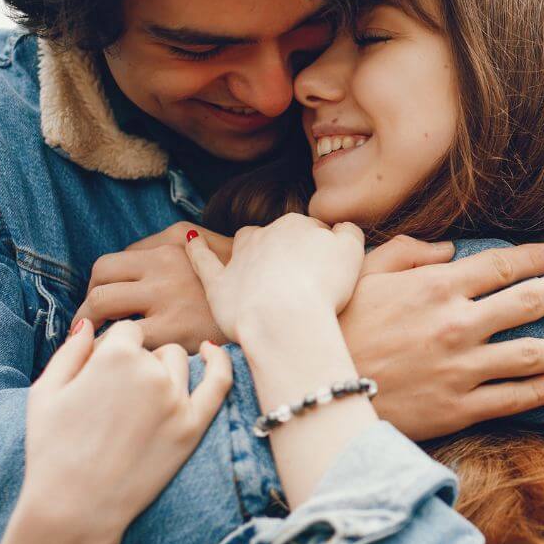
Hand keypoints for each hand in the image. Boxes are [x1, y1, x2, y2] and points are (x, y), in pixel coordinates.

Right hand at [17, 319, 231, 540]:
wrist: (74, 507)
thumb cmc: (52, 449)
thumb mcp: (45, 392)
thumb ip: (70, 351)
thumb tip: (88, 324)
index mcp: (114, 356)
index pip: (126, 332)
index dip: (112, 350)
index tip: (100, 374)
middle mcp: (150, 371)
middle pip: (152, 349)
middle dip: (135, 363)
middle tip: (113, 400)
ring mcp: (176, 399)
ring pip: (179, 362)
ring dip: (163, 371)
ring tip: (138, 403)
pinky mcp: (193, 425)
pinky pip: (219, 382)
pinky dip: (220, 362)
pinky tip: (213, 352)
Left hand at [75, 222, 232, 349]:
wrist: (277, 310)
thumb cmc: (242, 285)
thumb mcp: (213, 248)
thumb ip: (175, 247)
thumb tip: (136, 258)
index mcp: (174, 242)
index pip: (116, 260)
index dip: (105, 285)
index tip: (106, 306)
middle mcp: (166, 262)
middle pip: (101, 275)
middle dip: (89, 301)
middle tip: (93, 324)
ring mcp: (167, 295)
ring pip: (100, 303)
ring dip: (90, 323)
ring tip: (96, 342)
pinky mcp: (171, 329)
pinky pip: (119, 338)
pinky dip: (107, 349)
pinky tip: (116, 359)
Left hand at [185, 213, 364, 344]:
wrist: (285, 318)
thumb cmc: (323, 286)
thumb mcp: (352, 252)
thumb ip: (349, 232)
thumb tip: (340, 228)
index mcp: (297, 225)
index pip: (313, 231)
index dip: (323, 252)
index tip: (329, 273)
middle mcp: (266, 234)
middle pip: (282, 237)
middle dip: (291, 252)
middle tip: (307, 280)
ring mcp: (240, 258)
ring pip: (246, 242)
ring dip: (252, 247)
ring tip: (260, 262)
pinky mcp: (219, 284)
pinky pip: (204, 261)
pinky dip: (197, 250)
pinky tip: (191, 240)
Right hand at [340, 236, 543, 440]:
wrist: (314, 389)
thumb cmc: (334, 324)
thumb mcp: (363, 272)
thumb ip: (409, 253)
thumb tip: (449, 250)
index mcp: (438, 286)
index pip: (501, 266)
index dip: (534, 259)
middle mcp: (458, 324)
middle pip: (530, 303)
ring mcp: (461, 368)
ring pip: (531, 355)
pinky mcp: (457, 408)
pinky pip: (511, 399)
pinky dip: (543, 391)